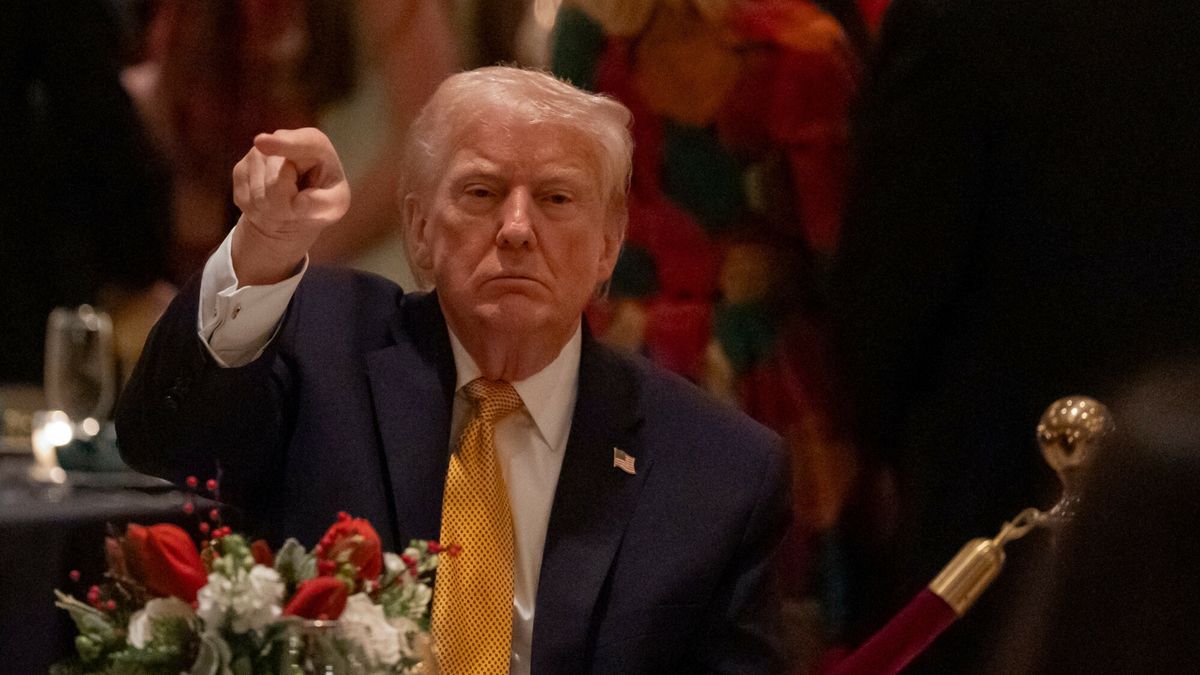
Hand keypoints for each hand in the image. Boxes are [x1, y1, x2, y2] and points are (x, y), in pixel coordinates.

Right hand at [231, 128, 349, 284]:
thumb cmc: (322, 199)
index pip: (300, 143)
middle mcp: (282, 139)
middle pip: (276, 183)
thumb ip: (325, 203)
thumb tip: (299, 202)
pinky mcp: (240, 169)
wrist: (295, 208)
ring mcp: (257, 153)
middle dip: (286, 206)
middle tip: (299, 206)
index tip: (261, 143)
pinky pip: (245, 201)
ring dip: (273, 211)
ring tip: (285, 205)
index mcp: (314, 143)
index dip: (281, 144)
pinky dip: (259, 212)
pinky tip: (270, 206)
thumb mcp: (335, 205)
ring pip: (259, 195)